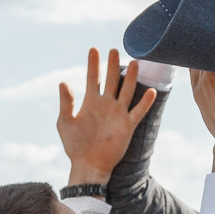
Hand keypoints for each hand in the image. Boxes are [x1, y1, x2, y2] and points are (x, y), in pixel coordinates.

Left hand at [59, 47, 154, 185]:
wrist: (88, 164)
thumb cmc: (74, 145)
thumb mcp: (65, 122)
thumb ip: (66, 102)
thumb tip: (63, 82)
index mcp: (90, 102)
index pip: (93, 78)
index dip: (93, 64)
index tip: (94, 49)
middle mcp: (106, 105)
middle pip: (112, 80)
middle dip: (112, 65)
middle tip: (114, 49)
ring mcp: (118, 114)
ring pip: (127, 91)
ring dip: (130, 77)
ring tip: (133, 62)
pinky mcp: (128, 125)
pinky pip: (138, 111)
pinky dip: (145, 102)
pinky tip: (151, 91)